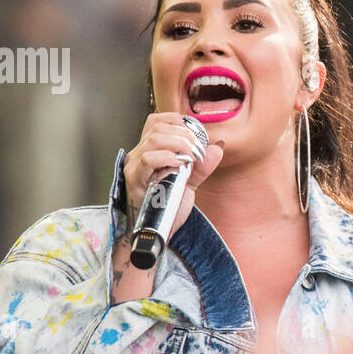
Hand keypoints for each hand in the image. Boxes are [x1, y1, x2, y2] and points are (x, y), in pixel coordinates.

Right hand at [122, 112, 223, 240]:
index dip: (177, 121)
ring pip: (153, 139)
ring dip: (178, 143)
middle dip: (184, 133)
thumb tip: (218, 146)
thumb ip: (203, 166)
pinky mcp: (134, 179)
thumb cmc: (167, 207)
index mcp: (149, 151)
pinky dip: (167, 157)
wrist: (157, 232)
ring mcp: (134, 166)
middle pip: (157, 127)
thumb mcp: (189, 183)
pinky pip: (148, 159)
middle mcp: (138, 154)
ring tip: (190, 157)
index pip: (157, 121)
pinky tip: (179, 165)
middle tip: (197, 150)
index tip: (195, 134)